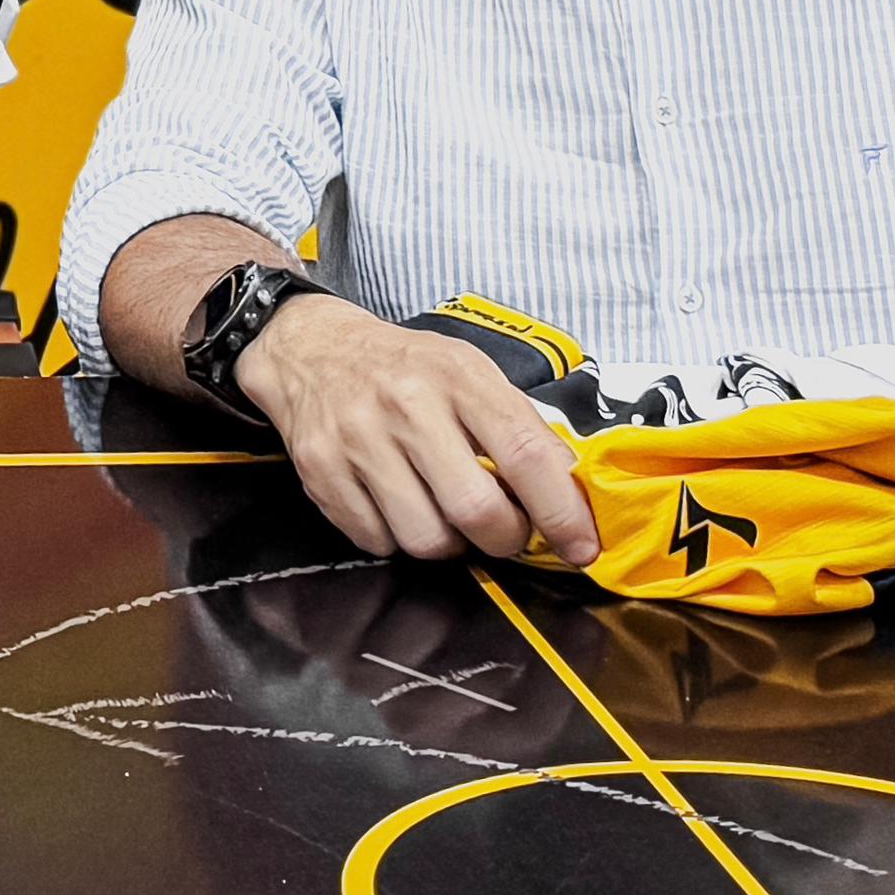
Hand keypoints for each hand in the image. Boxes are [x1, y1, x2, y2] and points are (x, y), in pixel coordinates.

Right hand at [237, 297, 601, 567]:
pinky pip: (376, 541)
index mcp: (458, 377)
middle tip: (502, 528)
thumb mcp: (470, 373)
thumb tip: (571, 492)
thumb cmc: (405, 368)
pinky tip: (397, 504)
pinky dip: (396, 537)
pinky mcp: (321, 470)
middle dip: (503, 538)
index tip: (581, 545)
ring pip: (426, 538)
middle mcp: (407, 406)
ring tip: (443, 513)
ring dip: (448, 543)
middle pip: (476, 511)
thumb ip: (519, 426)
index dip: (561, 511)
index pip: (525, 454)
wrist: (313, 348)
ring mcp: (358, 438)